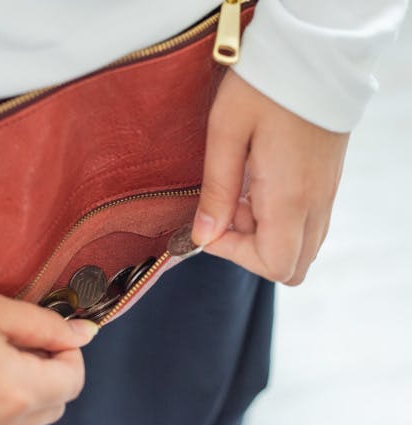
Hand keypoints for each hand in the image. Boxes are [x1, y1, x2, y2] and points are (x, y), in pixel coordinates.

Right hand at [0, 277, 97, 424]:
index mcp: (14, 392)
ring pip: (20, 424)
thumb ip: (46, 327)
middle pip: (51, 408)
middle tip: (23, 345)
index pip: (73, 383)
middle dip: (49, 376)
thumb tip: (85, 335)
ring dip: (21, 395)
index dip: (70, 356)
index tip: (54, 337)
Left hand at [192, 70, 349, 284]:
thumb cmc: (264, 87)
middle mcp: (315, 204)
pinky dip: (280, 219)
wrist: (313, 54)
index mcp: (290, 197)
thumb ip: (216, 191)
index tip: (210, 224)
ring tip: (243, 192)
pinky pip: (307, 222)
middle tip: (227, 211)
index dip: (234, 254)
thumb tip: (202, 236)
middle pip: (291, 266)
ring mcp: (326, 194)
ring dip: (265, 235)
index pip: (273, 264)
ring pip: (301, 246)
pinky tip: (260, 181)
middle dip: (251, 251)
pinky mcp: (327, 182)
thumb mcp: (226, 134)